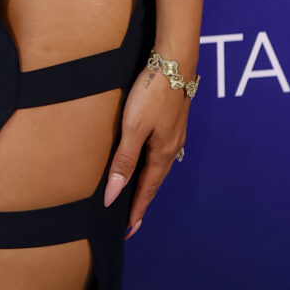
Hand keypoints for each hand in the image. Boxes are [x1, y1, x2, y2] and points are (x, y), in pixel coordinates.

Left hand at [103, 58, 189, 235]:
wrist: (175, 59)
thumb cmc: (153, 91)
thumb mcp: (133, 128)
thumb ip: (123, 161)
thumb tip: (114, 195)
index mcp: (162, 153)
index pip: (146, 190)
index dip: (136, 210)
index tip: (129, 230)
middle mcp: (172, 146)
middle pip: (154, 180)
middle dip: (142, 200)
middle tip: (131, 220)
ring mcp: (174, 133)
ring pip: (158, 165)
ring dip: (147, 182)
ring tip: (136, 194)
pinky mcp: (172, 120)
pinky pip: (160, 151)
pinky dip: (150, 164)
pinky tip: (145, 159)